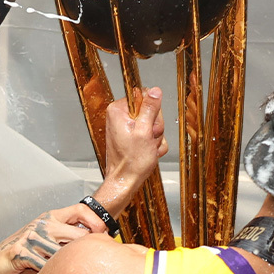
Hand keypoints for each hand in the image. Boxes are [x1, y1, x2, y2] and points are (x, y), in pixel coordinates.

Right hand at [0, 204, 107, 273]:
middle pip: (78, 234)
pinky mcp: (23, 253)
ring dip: (68, 267)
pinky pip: (46, 266)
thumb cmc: (21, 255)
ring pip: (64, 253)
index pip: (81, 210)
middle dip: (88, 250)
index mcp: (49, 217)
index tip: (105, 235)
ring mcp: (32, 238)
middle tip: (94, 263)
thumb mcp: (44, 238)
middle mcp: (42, 224)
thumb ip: (64, 236)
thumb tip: (93, 240)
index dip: (96, 222)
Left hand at [99, 88, 167, 209]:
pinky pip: (150, 135)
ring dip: (155, 138)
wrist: (125, 181)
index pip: (145, 96)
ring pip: (153, 125)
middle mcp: (120, 117)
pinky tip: (148, 152)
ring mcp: (127, 128)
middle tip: (148, 140)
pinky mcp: (133, 138)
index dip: (152, 112)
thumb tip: (155, 91)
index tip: (148, 126)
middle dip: (154, 128)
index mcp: (118, 110)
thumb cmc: (131, 162)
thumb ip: (150, 108)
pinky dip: (153, 145)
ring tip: (147, 148)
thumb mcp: (144, 131)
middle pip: (150, 111)